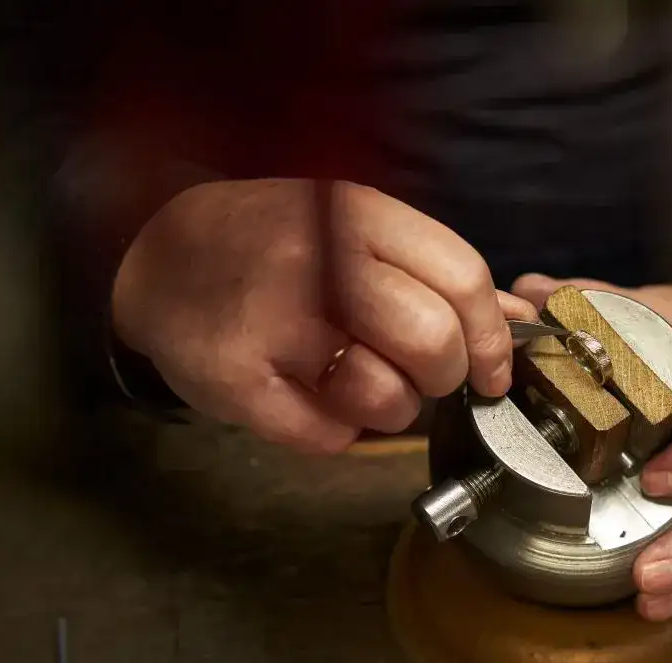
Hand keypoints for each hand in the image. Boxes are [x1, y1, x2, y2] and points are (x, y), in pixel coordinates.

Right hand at [111, 178, 536, 452]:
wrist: (155, 254)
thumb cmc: (275, 247)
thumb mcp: (355, 231)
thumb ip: (434, 270)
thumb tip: (516, 317)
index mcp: (357, 216)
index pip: (463, 279)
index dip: (492, 338)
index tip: (491, 370)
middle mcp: (319, 262)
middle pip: (434, 343)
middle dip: (443, 377)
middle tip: (417, 374)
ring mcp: (273, 322)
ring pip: (388, 399)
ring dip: (388, 409)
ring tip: (352, 380)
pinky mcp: (237, 379)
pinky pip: (328, 437)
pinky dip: (330, 430)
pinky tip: (305, 395)